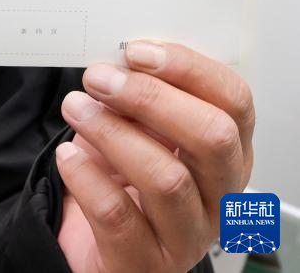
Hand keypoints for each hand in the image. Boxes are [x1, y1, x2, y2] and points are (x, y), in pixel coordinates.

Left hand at [55, 41, 253, 272]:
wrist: (92, 246)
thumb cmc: (119, 184)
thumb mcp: (135, 134)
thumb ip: (139, 102)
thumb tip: (119, 62)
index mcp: (226, 154)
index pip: (234, 103)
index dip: (188, 70)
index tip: (137, 52)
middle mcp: (219, 196)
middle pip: (212, 137)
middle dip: (150, 98)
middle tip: (100, 79)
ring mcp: (187, 235)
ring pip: (166, 177)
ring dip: (111, 132)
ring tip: (76, 108)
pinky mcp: (144, 262)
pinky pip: (118, 215)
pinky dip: (87, 177)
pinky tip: (68, 157)